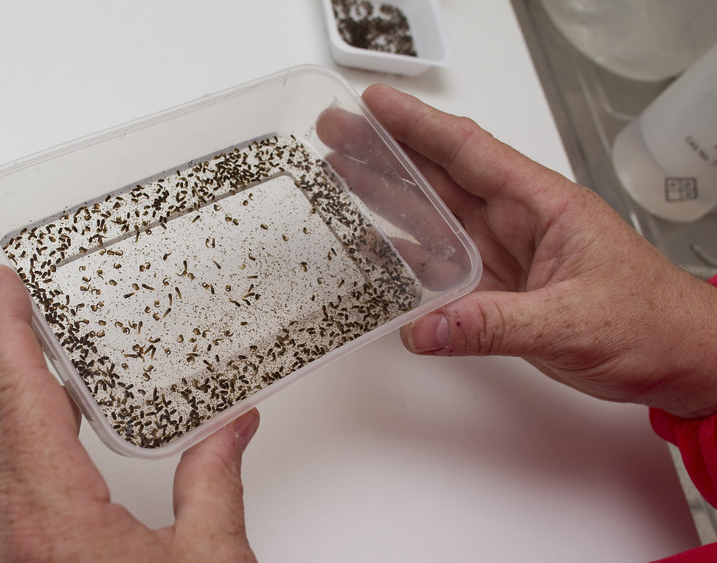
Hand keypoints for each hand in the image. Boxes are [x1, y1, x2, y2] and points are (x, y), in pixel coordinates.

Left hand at [0, 265, 259, 561]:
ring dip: (5, 393)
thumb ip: (215, 485)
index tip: (3, 285)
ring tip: (26, 347)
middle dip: (0, 349)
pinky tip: (36, 421)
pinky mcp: (7, 561)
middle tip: (12, 300)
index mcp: (50, 519)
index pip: (15, 399)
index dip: (4, 331)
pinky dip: (11, 435)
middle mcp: (7, 533)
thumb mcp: (205, 561)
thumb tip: (230, 428)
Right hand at [357, 84, 716, 417]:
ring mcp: (504, 254)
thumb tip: (426, 328)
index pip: (470, 151)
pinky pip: (440, 266)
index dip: (418, 125)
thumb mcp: (572, 320)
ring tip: (339, 174)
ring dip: (389, 195)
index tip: (375, 104)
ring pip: (434, 216)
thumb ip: (495, 324)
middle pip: (440, 176)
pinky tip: (375, 246)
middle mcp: (517, 221)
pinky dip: (405, 256)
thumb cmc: (648, 321)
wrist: (677, 359)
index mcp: (542, 204)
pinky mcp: (497, 288)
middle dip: (387, 151)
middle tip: (337, 132)